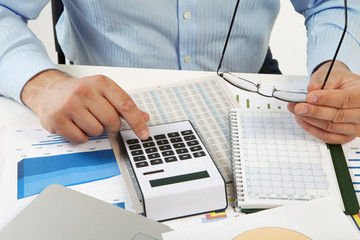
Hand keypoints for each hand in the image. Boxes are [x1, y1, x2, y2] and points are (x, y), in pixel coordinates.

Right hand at [21, 69, 149, 142]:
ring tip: (85, 119)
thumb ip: (123, 105)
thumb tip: (144, 117)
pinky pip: (81, 138)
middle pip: (112, 120)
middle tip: (101, 119)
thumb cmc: (79, 92)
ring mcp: (70, 104)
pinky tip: (75, 125)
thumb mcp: (103, 92)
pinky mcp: (58, 118)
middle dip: (111, 126)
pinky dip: (81, 136)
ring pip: (97, 131)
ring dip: (94, 130)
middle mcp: (85, 91)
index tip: (143, 133)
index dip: (137, 122)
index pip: (125, 104)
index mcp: (101, 83)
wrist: (49, 91)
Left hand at [288, 61, 359, 143]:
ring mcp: (355, 127)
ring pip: (330, 127)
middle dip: (314, 111)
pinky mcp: (345, 136)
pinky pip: (326, 137)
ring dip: (309, 119)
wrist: (341, 88)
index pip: (346, 99)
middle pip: (337, 116)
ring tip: (296, 110)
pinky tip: (301, 119)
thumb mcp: (332, 75)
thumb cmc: (338, 81)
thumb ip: (322, 82)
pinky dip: (311, 129)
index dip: (326, 99)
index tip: (309, 97)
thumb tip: (311, 89)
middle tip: (298, 106)